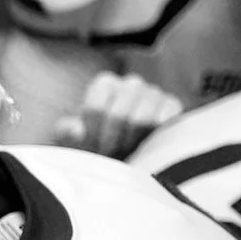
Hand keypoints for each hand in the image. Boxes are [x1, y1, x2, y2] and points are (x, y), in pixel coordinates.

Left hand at [53, 70, 180, 158]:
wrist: (129, 155)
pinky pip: (165, 121)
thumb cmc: (97, 148)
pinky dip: (154, 138)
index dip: (93, 133)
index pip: (95, 107)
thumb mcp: (74, 141)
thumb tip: (76, 130)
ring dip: (131, 144)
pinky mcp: (174, 106)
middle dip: (111, 142)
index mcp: (104, 85)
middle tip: (111, 154)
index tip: (93, 147)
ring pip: (142, 119)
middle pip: (118, 115)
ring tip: (127, 153)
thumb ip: (66, 133)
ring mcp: (155, 93)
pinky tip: (147, 146)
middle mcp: (131, 84)